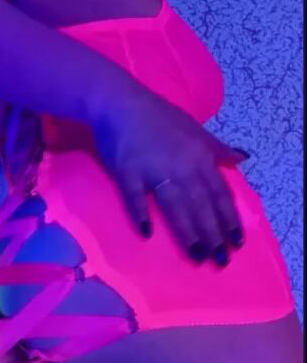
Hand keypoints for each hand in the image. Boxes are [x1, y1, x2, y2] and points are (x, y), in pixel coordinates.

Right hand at [93, 85, 245, 265]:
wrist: (119, 102)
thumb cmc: (158, 117)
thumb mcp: (195, 128)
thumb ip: (217, 148)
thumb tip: (242, 158)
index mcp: (198, 156)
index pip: (219, 192)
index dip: (229, 218)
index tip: (237, 242)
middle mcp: (181, 166)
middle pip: (201, 205)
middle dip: (213, 233)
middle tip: (220, 260)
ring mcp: (153, 170)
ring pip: (175, 206)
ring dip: (187, 232)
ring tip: (197, 256)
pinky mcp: (127, 172)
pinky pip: (134, 197)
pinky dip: (140, 213)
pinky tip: (146, 233)